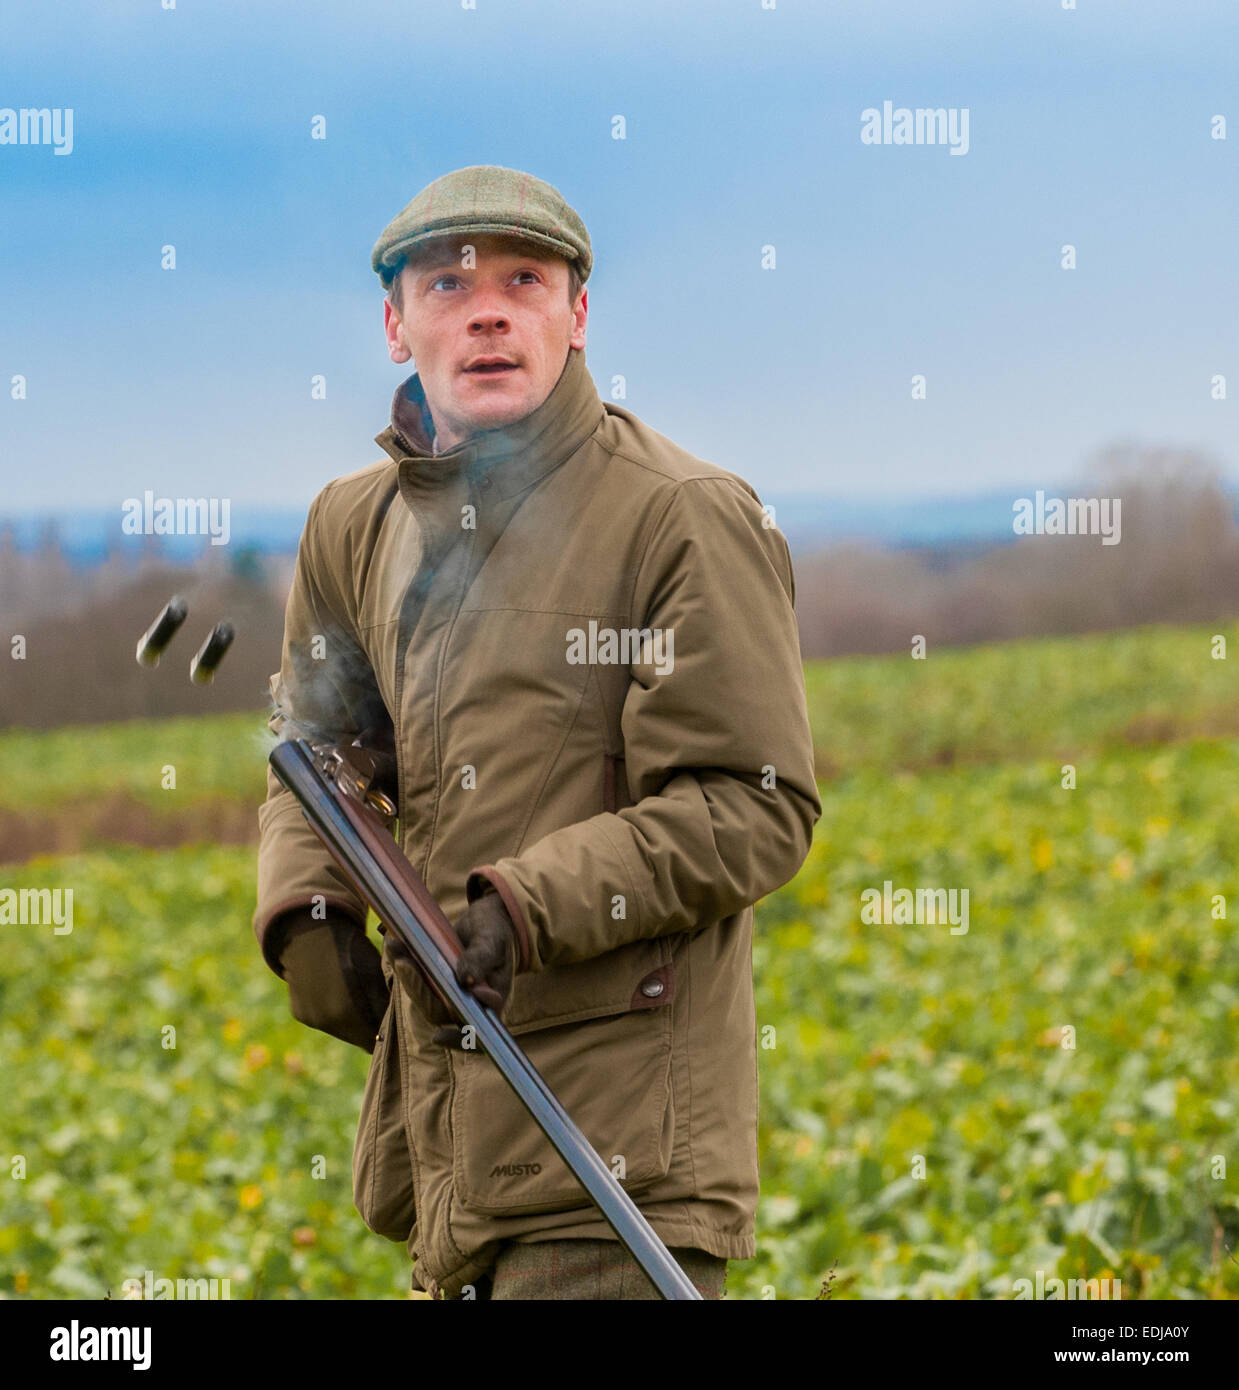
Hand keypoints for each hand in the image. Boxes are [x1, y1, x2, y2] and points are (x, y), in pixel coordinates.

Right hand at [276, 910, 389, 1052]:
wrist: (310, 933)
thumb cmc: (351, 949)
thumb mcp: (375, 972)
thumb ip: (384, 1002)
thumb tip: (398, 1025)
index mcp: (348, 1010)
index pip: (375, 1038)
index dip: (386, 1032)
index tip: (392, 1021)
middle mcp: (327, 1020)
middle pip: (358, 1037)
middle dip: (369, 1028)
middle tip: (377, 1008)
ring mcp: (312, 1018)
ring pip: (341, 1031)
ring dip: (351, 1021)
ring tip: (357, 997)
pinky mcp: (301, 1014)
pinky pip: (324, 1021)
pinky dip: (332, 1013)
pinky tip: (336, 993)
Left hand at [384, 889, 515, 1048]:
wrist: (486, 920)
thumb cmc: (496, 931)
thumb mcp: (492, 941)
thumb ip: (481, 960)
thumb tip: (466, 982)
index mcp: (491, 1000)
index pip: (477, 1031)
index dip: (458, 1039)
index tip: (439, 1036)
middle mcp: (467, 1003)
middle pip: (439, 1011)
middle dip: (419, 989)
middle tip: (404, 962)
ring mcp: (449, 994)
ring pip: (423, 996)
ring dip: (407, 975)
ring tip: (396, 948)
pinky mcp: (435, 981)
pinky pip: (417, 980)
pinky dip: (405, 964)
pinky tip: (396, 945)